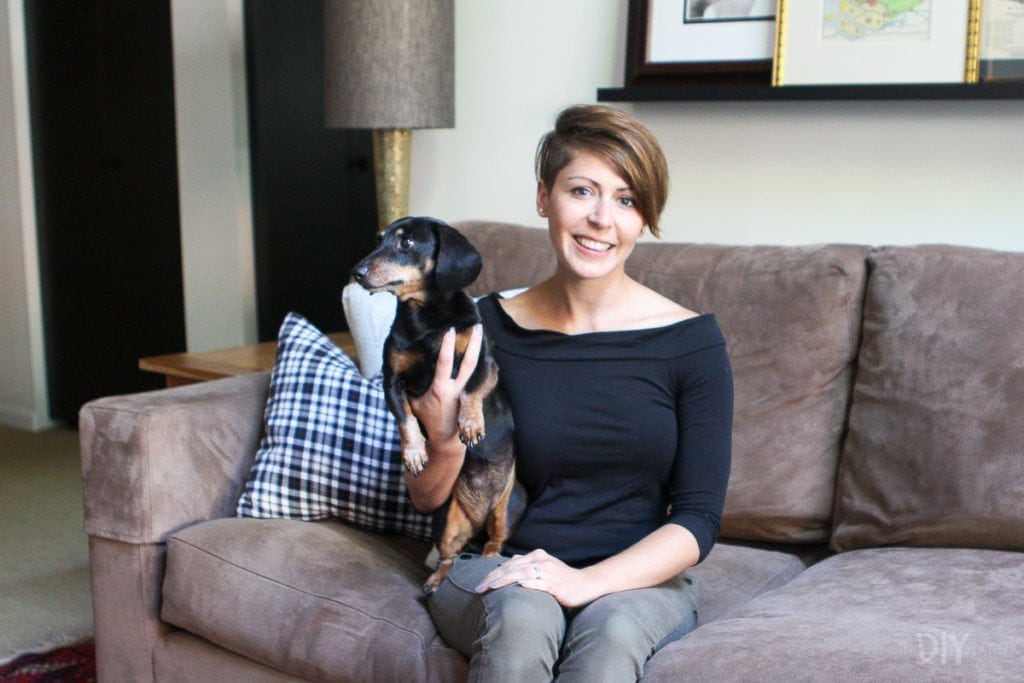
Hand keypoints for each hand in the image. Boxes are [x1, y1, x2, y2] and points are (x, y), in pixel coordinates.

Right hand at [408, 324, 482, 443]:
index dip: (448, 346)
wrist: (446, 438)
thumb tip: (400, 369)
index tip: (450, 330)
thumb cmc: (427, 418)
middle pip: (469, 363)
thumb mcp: (414, 402)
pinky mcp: (471, 393)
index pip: (445, 363)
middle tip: (477, 325)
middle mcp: (456, 388)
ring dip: (478, 348)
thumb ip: (411, 386)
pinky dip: (477, 359)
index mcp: (441, 389)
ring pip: (476, 366)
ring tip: (479, 331)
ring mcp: (466, 391)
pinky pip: (475, 373)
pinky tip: (478, 347)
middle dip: (474, 343)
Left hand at [475, 549, 595, 607]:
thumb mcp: (540, 570)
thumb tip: (504, 571)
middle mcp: (541, 560)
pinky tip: (520, 586)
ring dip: (505, 580)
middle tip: (478, 589)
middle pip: (512, 568)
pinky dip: (530, 583)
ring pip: (523, 574)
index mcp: (535, 556)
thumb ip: (524, 569)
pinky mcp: (557, 584)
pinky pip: (541, 583)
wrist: (585, 585)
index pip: (508, 565)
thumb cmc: (560, 580)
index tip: (479, 585)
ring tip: (492, 587)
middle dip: (493, 578)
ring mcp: (549, 572)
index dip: (492, 575)